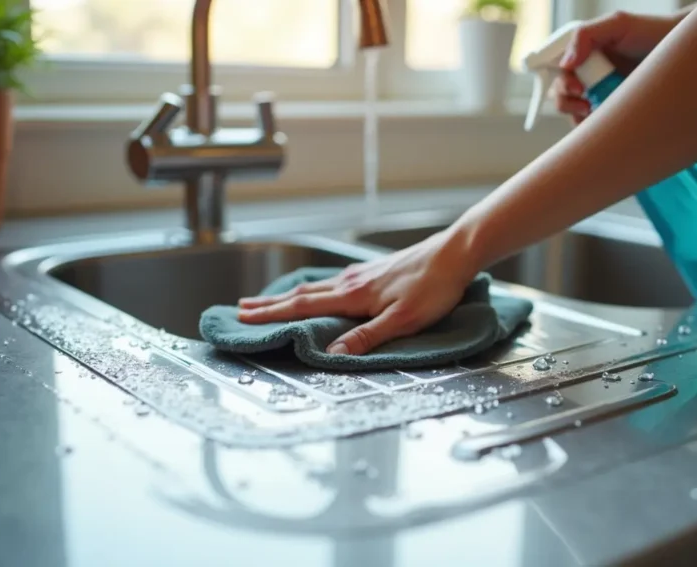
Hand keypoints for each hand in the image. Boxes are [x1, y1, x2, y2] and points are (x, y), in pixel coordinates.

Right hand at [236, 229, 478, 355]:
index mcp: (353, 296)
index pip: (303, 307)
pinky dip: (313, 289)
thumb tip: (333, 354)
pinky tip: (318, 290)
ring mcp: (361, 275)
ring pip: (316, 287)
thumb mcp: (403, 320)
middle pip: (302, 294)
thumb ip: (368, 337)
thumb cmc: (433, 288)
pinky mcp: (373, 271)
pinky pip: (332, 282)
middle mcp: (351, 282)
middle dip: (270, 303)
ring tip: (269, 300)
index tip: (245, 317)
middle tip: (242, 308)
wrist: (454, 253)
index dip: (273, 314)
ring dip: (288, 295)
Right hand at [554, 11, 680, 123]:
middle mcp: (588, 75)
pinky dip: (591, 129)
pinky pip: (592, 126)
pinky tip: (604, 124)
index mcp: (584, 55)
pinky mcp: (612, 111)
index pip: (558, 72)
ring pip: (572, 113)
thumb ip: (586, 36)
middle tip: (586, 104)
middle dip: (566, 102)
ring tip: (596, 112)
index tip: (577, 88)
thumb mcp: (618, 24)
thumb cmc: (652, 33)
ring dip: (577, 117)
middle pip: (560, 95)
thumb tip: (566, 64)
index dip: (562, 83)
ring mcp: (599, 94)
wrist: (685, 52)